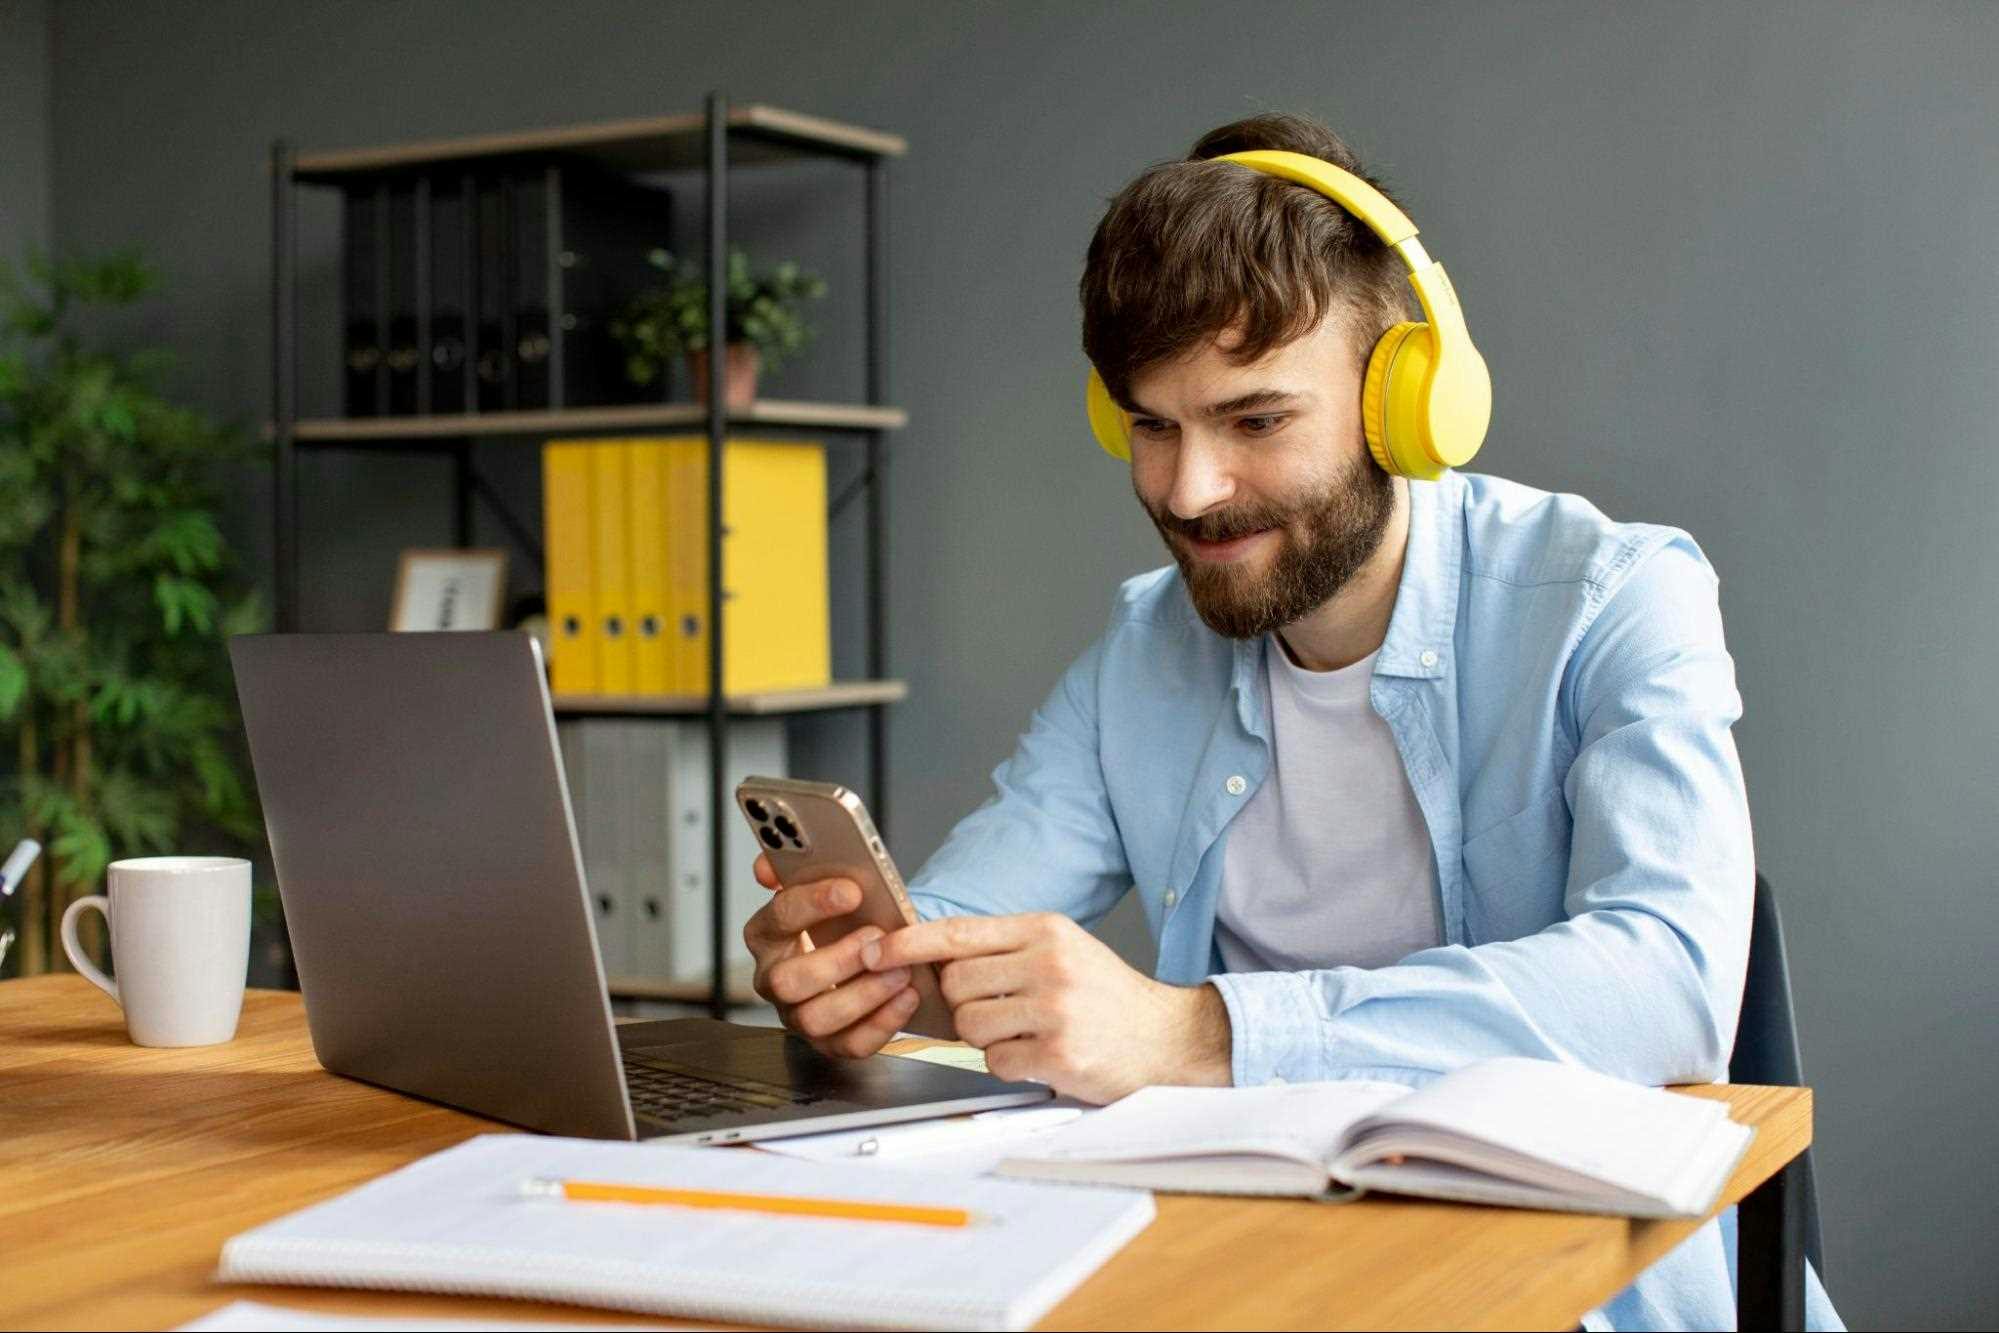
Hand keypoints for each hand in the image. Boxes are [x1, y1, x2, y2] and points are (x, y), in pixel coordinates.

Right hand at [743, 853, 918, 1057]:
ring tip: (899, 971)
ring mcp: (798, 1015)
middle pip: (787, 981)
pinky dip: (881, 1023)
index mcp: (768, 935)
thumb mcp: (824, 887)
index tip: (852, 890)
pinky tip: (906, 996)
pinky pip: (849, 1044)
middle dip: (835, 960)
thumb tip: (767, 867)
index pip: (778, 918)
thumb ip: (795, 869)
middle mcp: (774, 979)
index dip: (812, 903)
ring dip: (862, 995)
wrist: (865, 953)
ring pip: (815, 1018)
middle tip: (875, 939)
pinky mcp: (828, 1042)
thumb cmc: (841, 920)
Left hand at [860, 911, 1231, 1103]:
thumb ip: (1004, 948)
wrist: (1166, 1036)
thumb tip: (932, 956)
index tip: (874, 951)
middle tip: (996, 1009)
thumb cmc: (1105, 995)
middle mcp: (1048, 964)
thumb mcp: (1061, 949)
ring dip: (985, 1037)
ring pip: (969, 1026)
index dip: (908, 944)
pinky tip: (1040, 1054)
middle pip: (954, 984)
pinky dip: (1008, 1064)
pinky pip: (995, 1061)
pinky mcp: (1059, 1053)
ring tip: (1024, 1032)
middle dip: (961, 1004)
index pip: (957, 932)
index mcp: (1044, 930)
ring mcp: (1054, 1009)